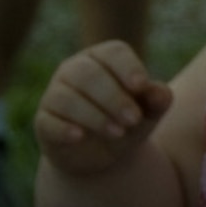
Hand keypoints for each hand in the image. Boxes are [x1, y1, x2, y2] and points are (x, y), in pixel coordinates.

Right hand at [35, 41, 175, 178]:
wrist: (105, 154)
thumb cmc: (128, 121)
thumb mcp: (149, 112)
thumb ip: (158, 100)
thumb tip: (161, 93)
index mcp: (103, 59)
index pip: (113, 53)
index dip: (127, 67)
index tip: (141, 86)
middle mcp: (74, 70)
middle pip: (88, 73)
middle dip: (113, 97)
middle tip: (133, 119)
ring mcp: (55, 94)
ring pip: (67, 97)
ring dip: (94, 115)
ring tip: (118, 132)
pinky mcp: (44, 121)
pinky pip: (48, 121)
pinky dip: (64, 128)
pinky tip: (79, 136)